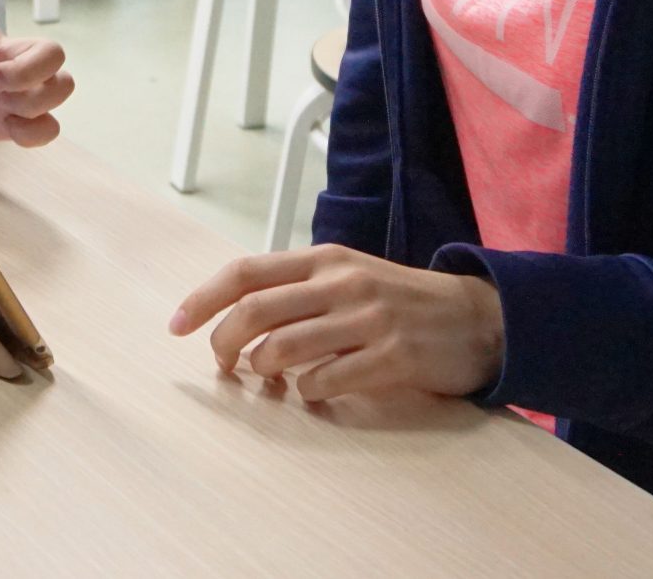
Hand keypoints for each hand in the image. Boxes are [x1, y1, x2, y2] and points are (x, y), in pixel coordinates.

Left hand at [0, 0, 72, 145]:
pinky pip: (47, 127)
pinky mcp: (10, 120)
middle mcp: (5, 58)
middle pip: (54, 55)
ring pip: (61, 87)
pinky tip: (8, 129)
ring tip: (2, 109)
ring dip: (38, 102)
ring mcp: (12, 90)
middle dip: (29, 74)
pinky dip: (36, 133)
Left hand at [170, 246, 505, 403]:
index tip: (176, 325)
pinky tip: (313, 393)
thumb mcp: (348, 277)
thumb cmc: (400, 301)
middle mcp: (341, 282)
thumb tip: (236, 317)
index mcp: (324, 259)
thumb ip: (298, 290)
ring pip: (283, 348)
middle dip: (223, 343)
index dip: (203, 299)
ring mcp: (367, 318)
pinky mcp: (391, 355)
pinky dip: (307, 393)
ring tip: (269, 381)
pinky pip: (326, 381)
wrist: (476, 319)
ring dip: (263, 372)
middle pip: (255, 311)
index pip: (247, 272)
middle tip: (221, 366)